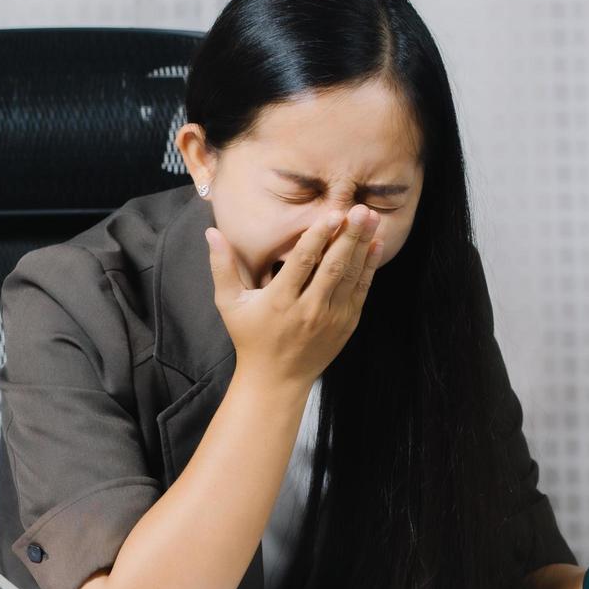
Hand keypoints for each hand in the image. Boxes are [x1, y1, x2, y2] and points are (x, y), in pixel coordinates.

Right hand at [205, 204, 382, 387]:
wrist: (276, 380)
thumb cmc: (250, 337)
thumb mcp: (229, 303)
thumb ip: (222, 266)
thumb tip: (211, 232)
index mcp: (279, 301)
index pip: (302, 263)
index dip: (318, 237)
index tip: (333, 214)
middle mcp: (308, 310)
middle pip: (333, 267)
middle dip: (349, 235)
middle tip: (361, 208)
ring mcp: (331, 318)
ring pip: (351, 276)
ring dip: (363, 246)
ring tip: (372, 218)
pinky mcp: (346, 324)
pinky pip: (361, 291)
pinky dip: (369, 267)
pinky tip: (376, 245)